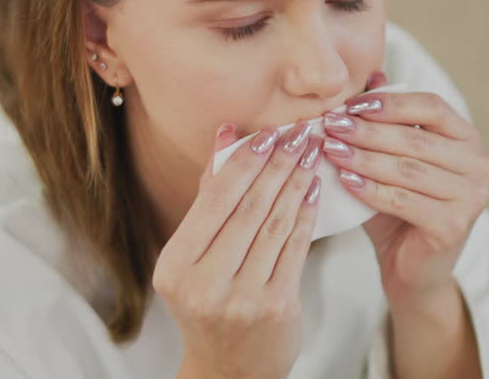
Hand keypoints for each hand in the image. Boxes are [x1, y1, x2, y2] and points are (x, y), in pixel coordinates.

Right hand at [154, 121, 324, 378]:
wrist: (230, 370)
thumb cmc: (210, 304)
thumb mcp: (193, 258)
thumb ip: (210, 198)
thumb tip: (227, 135)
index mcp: (175, 266)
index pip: (214, 199)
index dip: (244, 161)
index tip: (266, 133)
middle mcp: (205, 284)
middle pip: (248, 207)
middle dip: (277, 163)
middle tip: (298, 133)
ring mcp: (242, 298)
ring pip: (275, 224)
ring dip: (296, 182)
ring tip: (310, 154)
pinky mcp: (277, 306)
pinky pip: (296, 247)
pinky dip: (306, 213)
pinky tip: (313, 190)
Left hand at [320, 72, 488, 307]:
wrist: (412, 270)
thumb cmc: (398, 208)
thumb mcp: (391, 159)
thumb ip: (386, 120)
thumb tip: (373, 74)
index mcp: (468, 140)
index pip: (432, 107)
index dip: (391, 103)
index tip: (351, 104)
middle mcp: (480, 166)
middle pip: (417, 139)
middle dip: (368, 130)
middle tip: (331, 125)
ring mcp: (472, 198)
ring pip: (408, 169)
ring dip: (364, 157)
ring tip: (331, 149)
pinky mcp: (455, 226)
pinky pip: (404, 200)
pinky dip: (371, 189)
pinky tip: (346, 180)